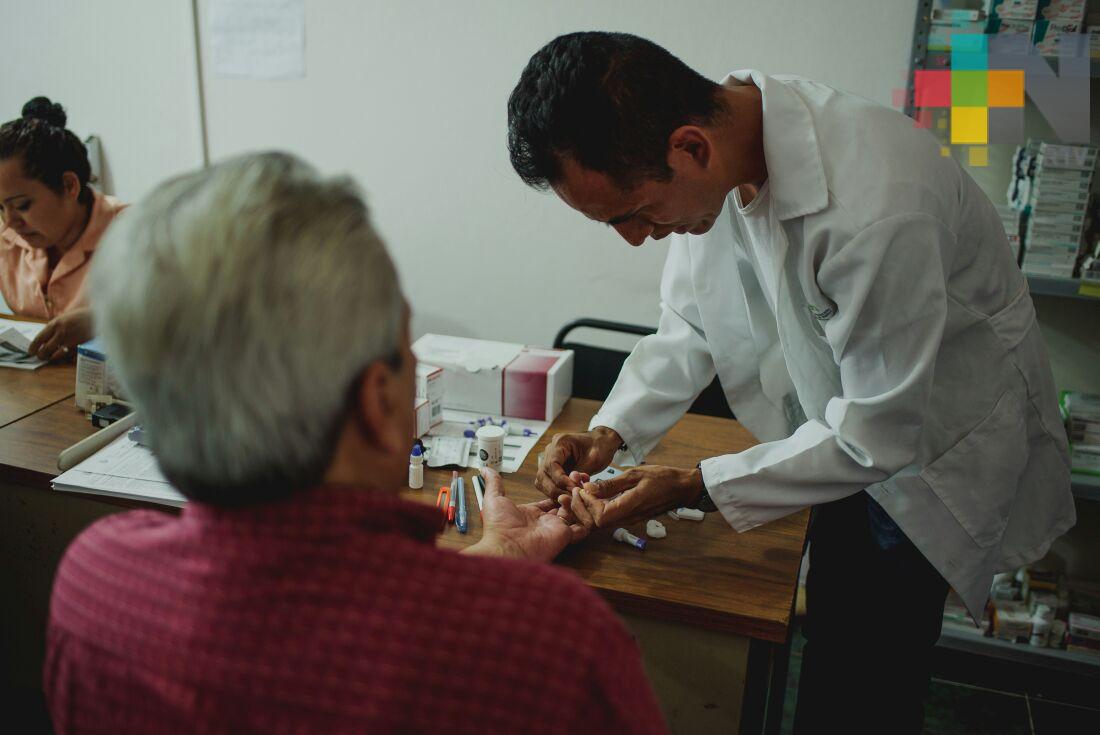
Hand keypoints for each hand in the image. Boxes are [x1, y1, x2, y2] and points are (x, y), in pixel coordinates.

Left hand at [28, 307, 92, 361]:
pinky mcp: (77, 345)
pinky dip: (61, 357)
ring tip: (50, 357)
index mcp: (54, 324)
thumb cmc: (80, 316)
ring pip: (54, 355)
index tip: (31, 351)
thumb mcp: (64, 318)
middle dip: (40, 355)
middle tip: (40, 356)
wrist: (97, 317)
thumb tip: (46, 339)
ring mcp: (68, 340)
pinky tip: (61, 356)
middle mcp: (59, 332)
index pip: (38, 339)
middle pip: (44, 349)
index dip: (32, 347)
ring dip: (50, 358)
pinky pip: (65, 355)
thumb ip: (55, 327)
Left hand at [465, 467, 588, 562]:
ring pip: (574, 512)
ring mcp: (555, 529)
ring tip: (576, 486)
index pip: (548, 501)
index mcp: (530, 514)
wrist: (506, 547)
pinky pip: (581, 527)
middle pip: (563, 505)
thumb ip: (493, 483)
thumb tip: (485, 469)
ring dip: (577, 499)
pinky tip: (582, 501)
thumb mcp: (494, 498)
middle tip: (576, 478)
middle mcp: (544, 522)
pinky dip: (584, 515)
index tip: (564, 479)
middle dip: (570, 492)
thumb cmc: (498, 527)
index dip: (556, 490)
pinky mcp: (564, 536)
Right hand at [534, 426, 621, 499]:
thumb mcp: (594, 458)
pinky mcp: (552, 470)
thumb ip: (580, 471)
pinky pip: (548, 484)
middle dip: (557, 489)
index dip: (560, 480)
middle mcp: (550, 451)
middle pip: (542, 475)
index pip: (551, 465)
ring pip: (542, 482)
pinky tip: (571, 494)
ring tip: (573, 495)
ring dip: (556, 492)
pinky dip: (558, 491)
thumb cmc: (600, 447)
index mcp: (559, 443)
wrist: (602, 443)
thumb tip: (569, 485)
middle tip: (573, 496)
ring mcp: (549, 460)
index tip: (574, 489)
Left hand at [558, 464, 704, 529]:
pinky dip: (594, 508)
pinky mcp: (628, 516)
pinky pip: (606, 517)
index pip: (599, 516)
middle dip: (580, 507)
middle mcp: (626, 518)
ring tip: (578, 491)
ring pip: (599, 522)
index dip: (586, 504)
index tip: (582, 487)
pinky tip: (591, 494)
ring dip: (585, 508)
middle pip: (595, 523)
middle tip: (572, 491)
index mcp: (629, 507)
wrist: (681, 488)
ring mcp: (627, 519)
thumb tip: (588, 488)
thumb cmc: (661, 478)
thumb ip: (611, 484)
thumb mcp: (635, 474)